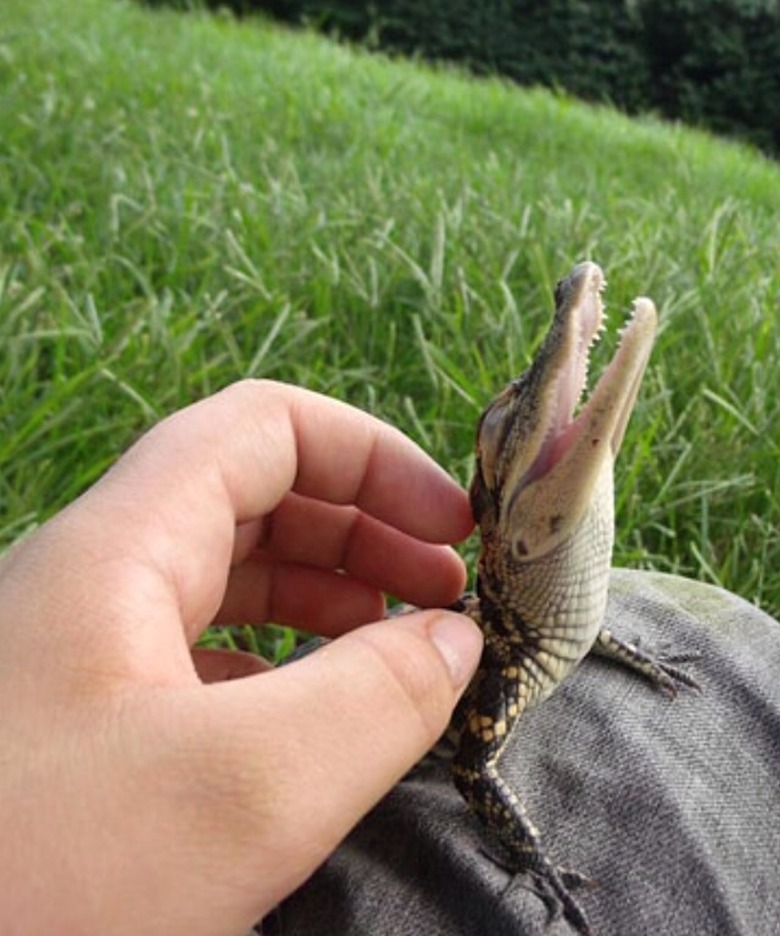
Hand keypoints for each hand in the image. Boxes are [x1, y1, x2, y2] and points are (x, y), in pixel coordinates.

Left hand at [0, 380, 481, 934]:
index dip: (372, 458)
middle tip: (445, 594)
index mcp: (121, 547)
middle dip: (364, 528)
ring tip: (402, 644)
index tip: (452, 526)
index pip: (264, 428)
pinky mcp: (90, 724)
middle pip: (255, 496)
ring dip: (329, 593)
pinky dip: (284, 666)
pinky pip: (207, 657)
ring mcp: (88, 653)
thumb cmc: (39, 884)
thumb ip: (374, 698)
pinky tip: (320, 716)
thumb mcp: (242, 788)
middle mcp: (99, 580)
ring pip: (233, 578)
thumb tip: (454, 640)